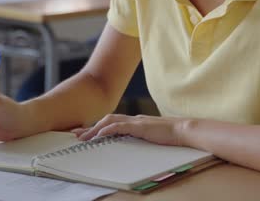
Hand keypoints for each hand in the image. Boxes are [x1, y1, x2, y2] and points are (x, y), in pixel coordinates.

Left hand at [74, 114, 188, 146]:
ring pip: (108, 121)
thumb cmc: (171, 135)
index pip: (112, 122)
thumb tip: (133, 141)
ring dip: (94, 129)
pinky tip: (99, 135)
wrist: (184, 130)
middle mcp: (132, 119)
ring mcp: (135, 121)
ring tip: (83, 137)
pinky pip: (119, 127)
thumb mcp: (152, 136)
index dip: (97, 127)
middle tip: (76, 134)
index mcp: (135, 121)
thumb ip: (142, 136)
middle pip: (106, 119)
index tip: (85, 133)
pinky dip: (107, 130)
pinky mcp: (139, 126)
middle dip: (90, 127)